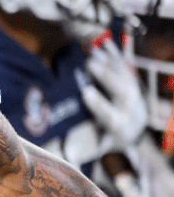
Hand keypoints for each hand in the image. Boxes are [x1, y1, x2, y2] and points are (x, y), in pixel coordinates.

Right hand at [82, 37, 147, 154]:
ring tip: (93, 51)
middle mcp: (130, 109)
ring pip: (125, 75)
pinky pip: (126, 67)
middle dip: (106, 76)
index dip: (99, 104)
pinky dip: (115, 55)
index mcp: (120, 126)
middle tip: (90, 63)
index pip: (110, 115)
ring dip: (109, 62)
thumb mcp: (98, 147)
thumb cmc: (108, 139)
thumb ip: (82, 148)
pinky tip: (104, 44)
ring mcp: (135, 94)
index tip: (86, 92)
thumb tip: (61, 153)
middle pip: (121, 90)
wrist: (134, 130)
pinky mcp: (134, 82)